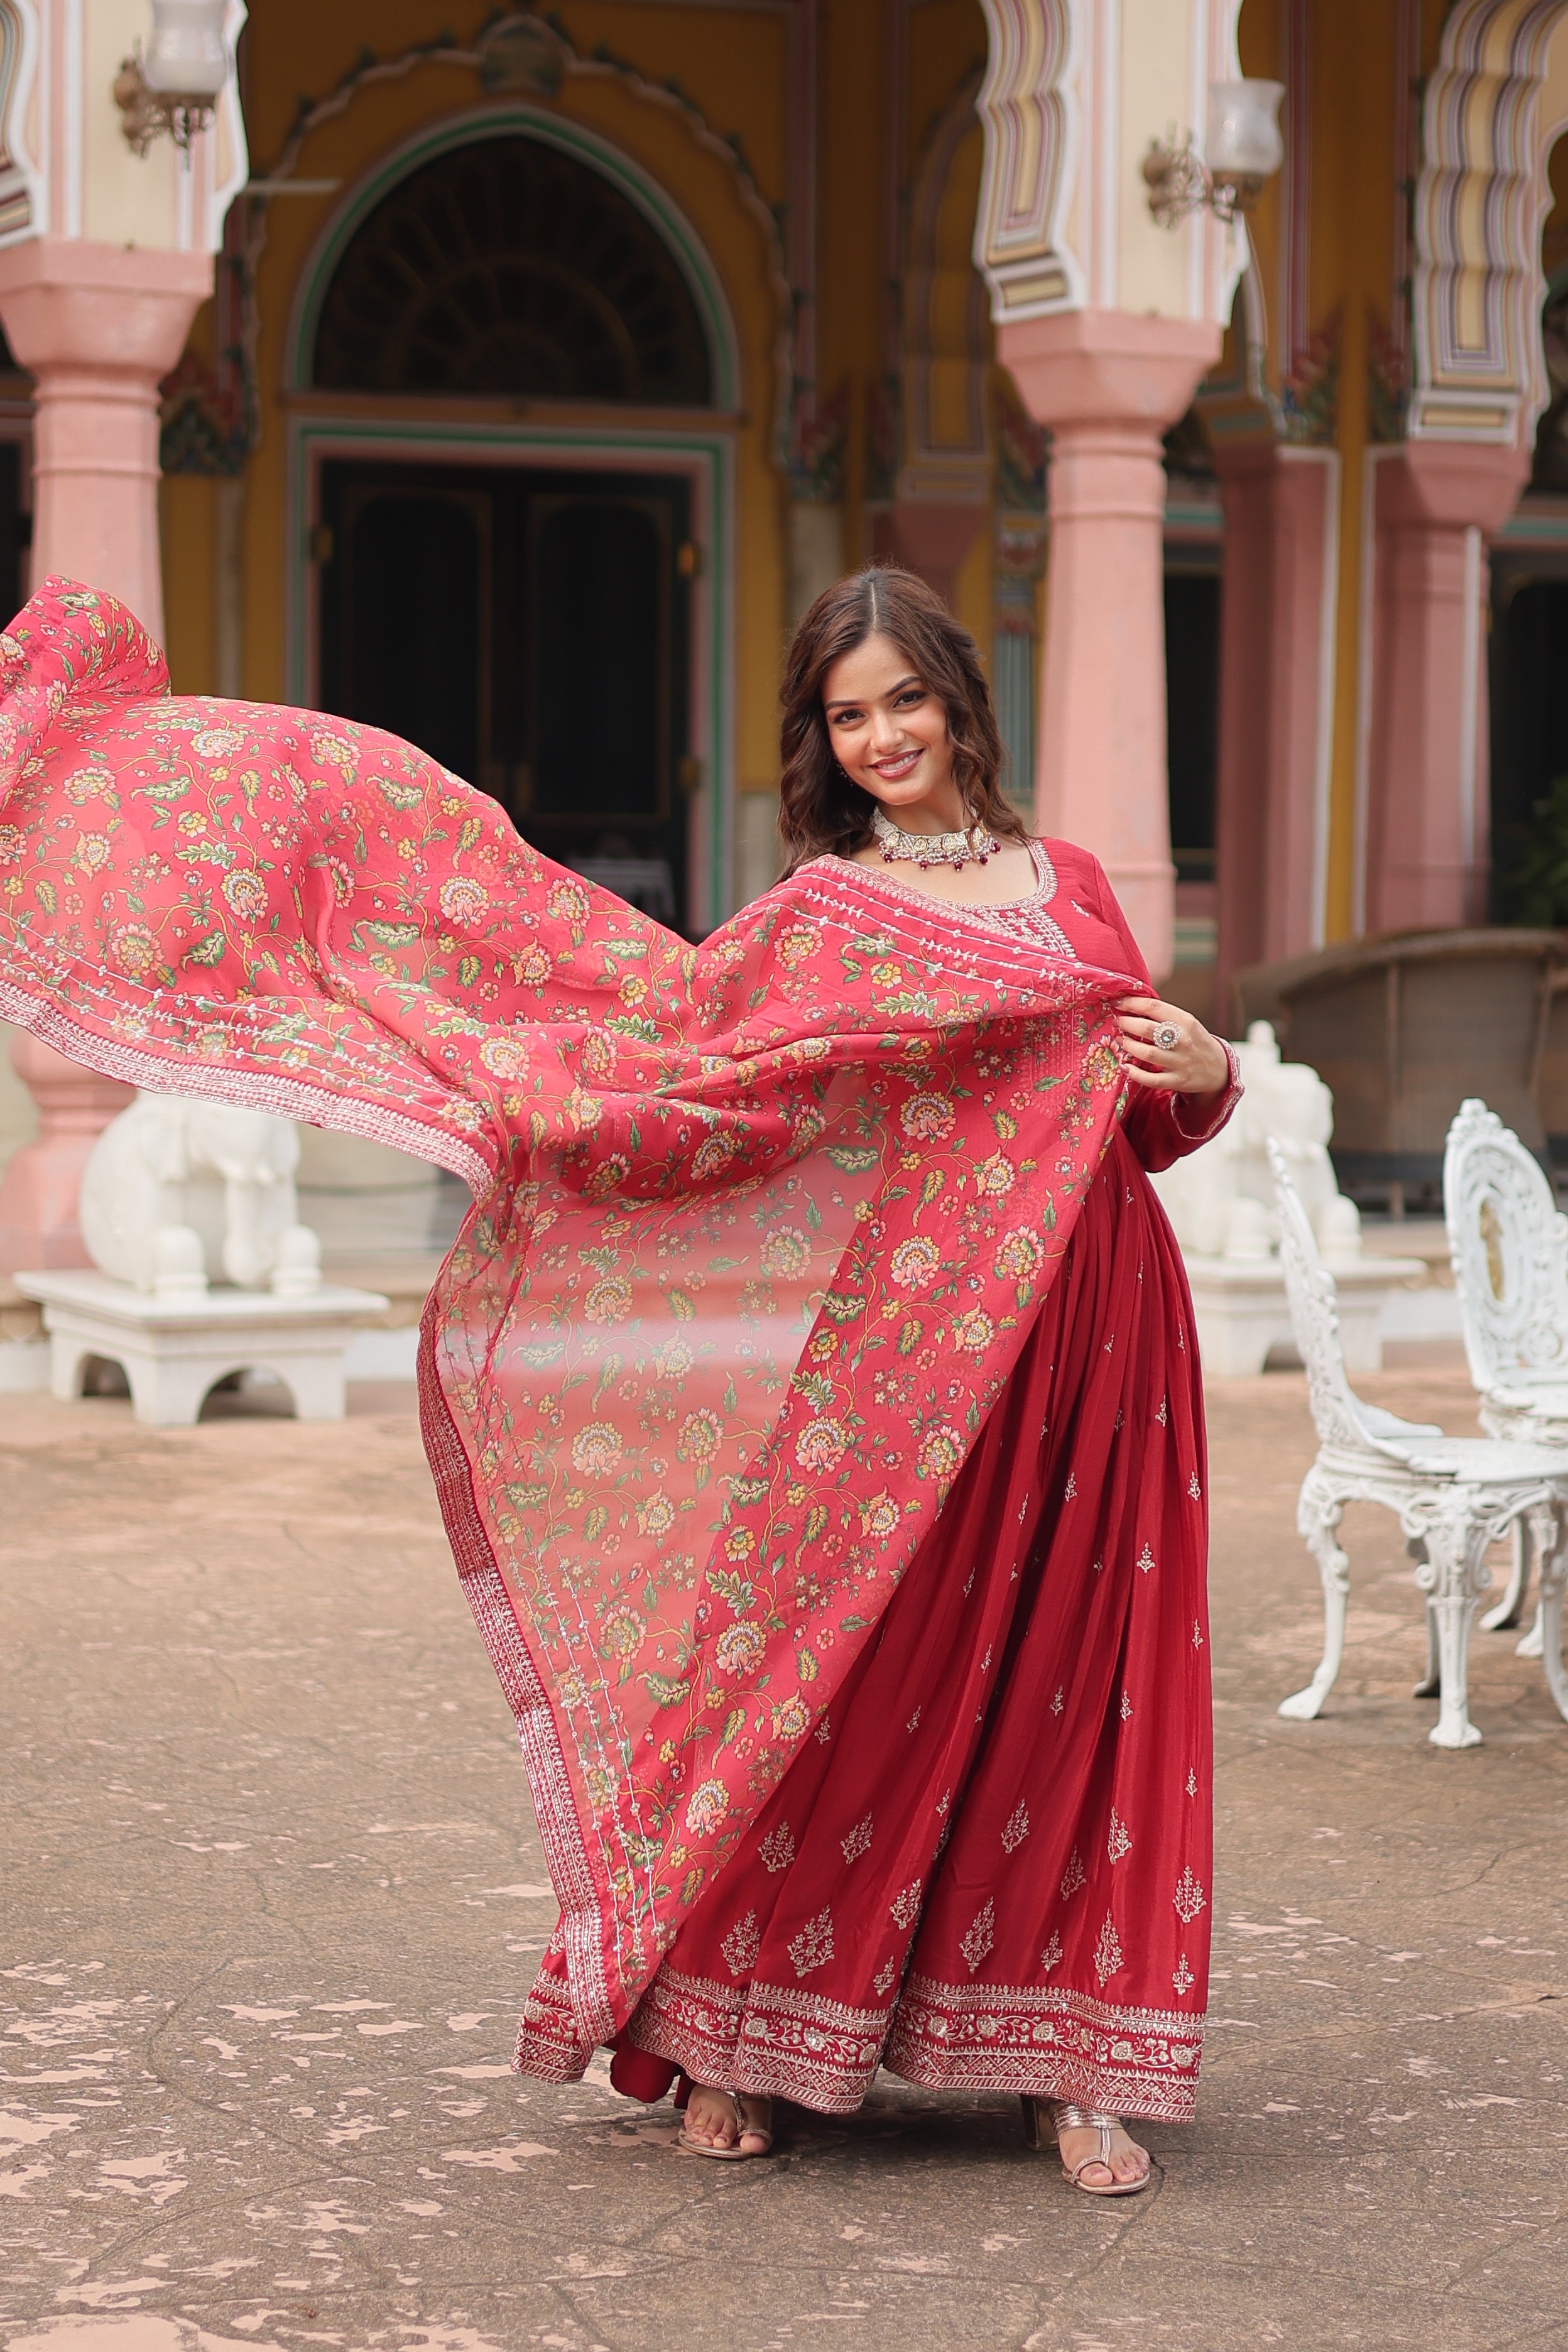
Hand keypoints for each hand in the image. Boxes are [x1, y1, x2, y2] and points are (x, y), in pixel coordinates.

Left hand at [1114, 996, 1231, 1101]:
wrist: (1218, 1069)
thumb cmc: (1195, 1042)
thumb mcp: (1187, 1023)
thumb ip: (1164, 1015)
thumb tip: (1132, 1004)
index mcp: (1186, 1022)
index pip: (1154, 1007)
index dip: (1132, 1003)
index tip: (1117, 1002)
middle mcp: (1183, 1041)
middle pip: (1147, 1029)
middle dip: (1126, 1024)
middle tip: (1117, 1023)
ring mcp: (1181, 1062)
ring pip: (1147, 1053)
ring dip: (1128, 1046)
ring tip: (1119, 1041)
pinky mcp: (1177, 1081)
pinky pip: (1151, 1079)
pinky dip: (1135, 1073)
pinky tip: (1125, 1067)